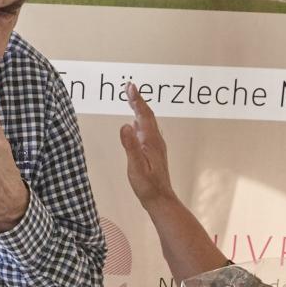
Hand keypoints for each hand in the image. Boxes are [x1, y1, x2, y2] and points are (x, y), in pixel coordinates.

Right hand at [119, 84, 178, 207]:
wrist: (160, 199)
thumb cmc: (147, 186)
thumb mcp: (136, 167)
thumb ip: (131, 146)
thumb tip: (125, 125)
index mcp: (151, 141)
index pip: (143, 115)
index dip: (136, 100)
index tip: (130, 87)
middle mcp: (156, 141)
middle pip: (147, 115)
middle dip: (138, 100)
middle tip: (129, 88)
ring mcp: (155, 146)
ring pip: (147, 122)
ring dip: (139, 109)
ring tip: (132, 100)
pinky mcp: (153, 152)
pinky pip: (147, 130)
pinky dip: (140, 121)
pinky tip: (136, 123)